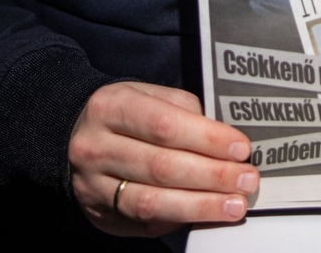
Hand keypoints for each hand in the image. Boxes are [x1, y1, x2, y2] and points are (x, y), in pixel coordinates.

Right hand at [69, 81, 258, 237]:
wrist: (72, 138)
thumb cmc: (125, 115)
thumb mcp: (148, 96)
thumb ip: (185, 111)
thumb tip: (227, 140)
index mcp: (111, 107)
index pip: (165, 126)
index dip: (207, 139)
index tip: (241, 148)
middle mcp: (96, 147)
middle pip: (161, 167)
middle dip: (212, 176)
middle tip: (247, 180)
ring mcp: (94, 185)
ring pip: (152, 202)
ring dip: (201, 206)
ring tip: (235, 205)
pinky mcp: (101, 214)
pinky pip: (145, 223)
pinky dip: (181, 219)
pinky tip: (207, 215)